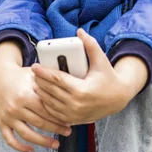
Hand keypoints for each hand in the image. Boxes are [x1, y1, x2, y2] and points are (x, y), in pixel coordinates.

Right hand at [0, 42, 71, 151]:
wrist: (0, 76)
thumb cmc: (22, 75)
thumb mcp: (35, 75)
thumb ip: (50, 83)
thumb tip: (71, 88)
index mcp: (25, 95)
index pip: (46, 110)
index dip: (59, 116)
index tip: (70, 120)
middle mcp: (15, 107)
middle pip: (39, 123)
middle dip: (56, 129)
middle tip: (68, 131)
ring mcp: (8, 116)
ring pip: (27, 134)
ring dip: (43, 141)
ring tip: (56, 143)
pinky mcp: (1, 122)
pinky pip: (10, 138)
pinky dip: (19, 147)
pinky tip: (31, 149)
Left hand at [32, 29, 147, 124]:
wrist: (118, 99)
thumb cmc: (108, 78)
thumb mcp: (101, 60)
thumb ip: (90, 45)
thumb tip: (80, 31)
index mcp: (82, 90)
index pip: (57, 79)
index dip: (44, 72)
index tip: (35, 66)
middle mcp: (76, 104)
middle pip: (50, 91)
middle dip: (39, 80)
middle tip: (33, 72)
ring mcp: (73, 114)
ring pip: (49, 103)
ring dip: (40, 92)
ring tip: (36, 81)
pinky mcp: (73, 120)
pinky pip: (53, 112)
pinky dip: (46, 103)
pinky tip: (43, 94)